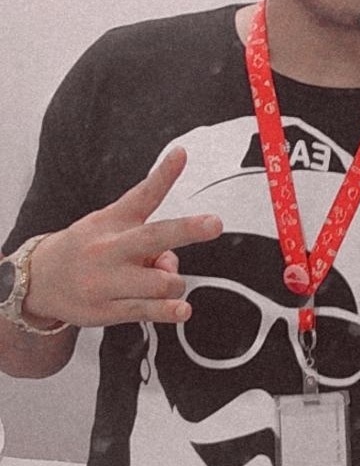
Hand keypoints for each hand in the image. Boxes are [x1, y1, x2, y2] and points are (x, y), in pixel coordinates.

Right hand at [24, 147, 222, 326]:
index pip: (142, 194)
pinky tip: (182, 310)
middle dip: (187, 230)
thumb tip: (173, 260)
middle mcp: (110, 248)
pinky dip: (169, 311)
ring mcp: (107, 281)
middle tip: (214, 224)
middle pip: (154, 237)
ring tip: (159, 280)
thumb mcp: (111, 225)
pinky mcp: (106, 310)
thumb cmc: (87, 247)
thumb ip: (149, 237)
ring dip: (174, 281)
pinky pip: (147, 311)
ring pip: (160, 281)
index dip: (164, 174)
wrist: (39, 280)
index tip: (181, 154)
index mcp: (114, 220)